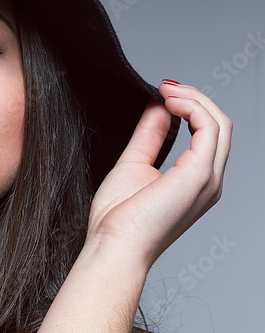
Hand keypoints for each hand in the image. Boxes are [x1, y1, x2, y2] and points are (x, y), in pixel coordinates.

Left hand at [85, 81, 231, 267]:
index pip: (208, 134)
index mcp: (196, 182)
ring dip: (194, 98)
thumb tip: (157, 107)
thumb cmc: (117, 221)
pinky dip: (192, 107)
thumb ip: (150, 135)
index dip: (190, 108)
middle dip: (194, 98)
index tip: (163, 93)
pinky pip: (209, 127)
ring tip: (166, 90)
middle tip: (165, 87)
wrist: (113, 246)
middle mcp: (209, 182)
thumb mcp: (134, 164)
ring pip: (219, 122)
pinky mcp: (199, 174)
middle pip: (219, 124)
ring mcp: (207, 179)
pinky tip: (169, 102)